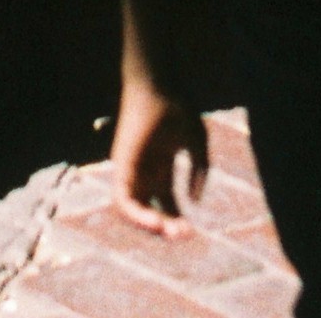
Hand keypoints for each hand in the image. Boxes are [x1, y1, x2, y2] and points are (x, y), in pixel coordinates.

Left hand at [106, 73, 211, 236]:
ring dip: (151, 226)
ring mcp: (131, 170)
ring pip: (135, 211)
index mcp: (161, 167)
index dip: (178, 219)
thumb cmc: (178, 107)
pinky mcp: (121, 167)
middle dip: (167, 226)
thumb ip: (199, 171)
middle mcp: (144, 172)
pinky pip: (124, 200)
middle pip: (151, 210)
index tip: (193, 231)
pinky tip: (156, 221)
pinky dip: (137, 215)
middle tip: (185, 235)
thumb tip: (195, 202)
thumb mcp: (197, 142)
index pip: (165, 203)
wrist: (159, 84)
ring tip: (170, 232)